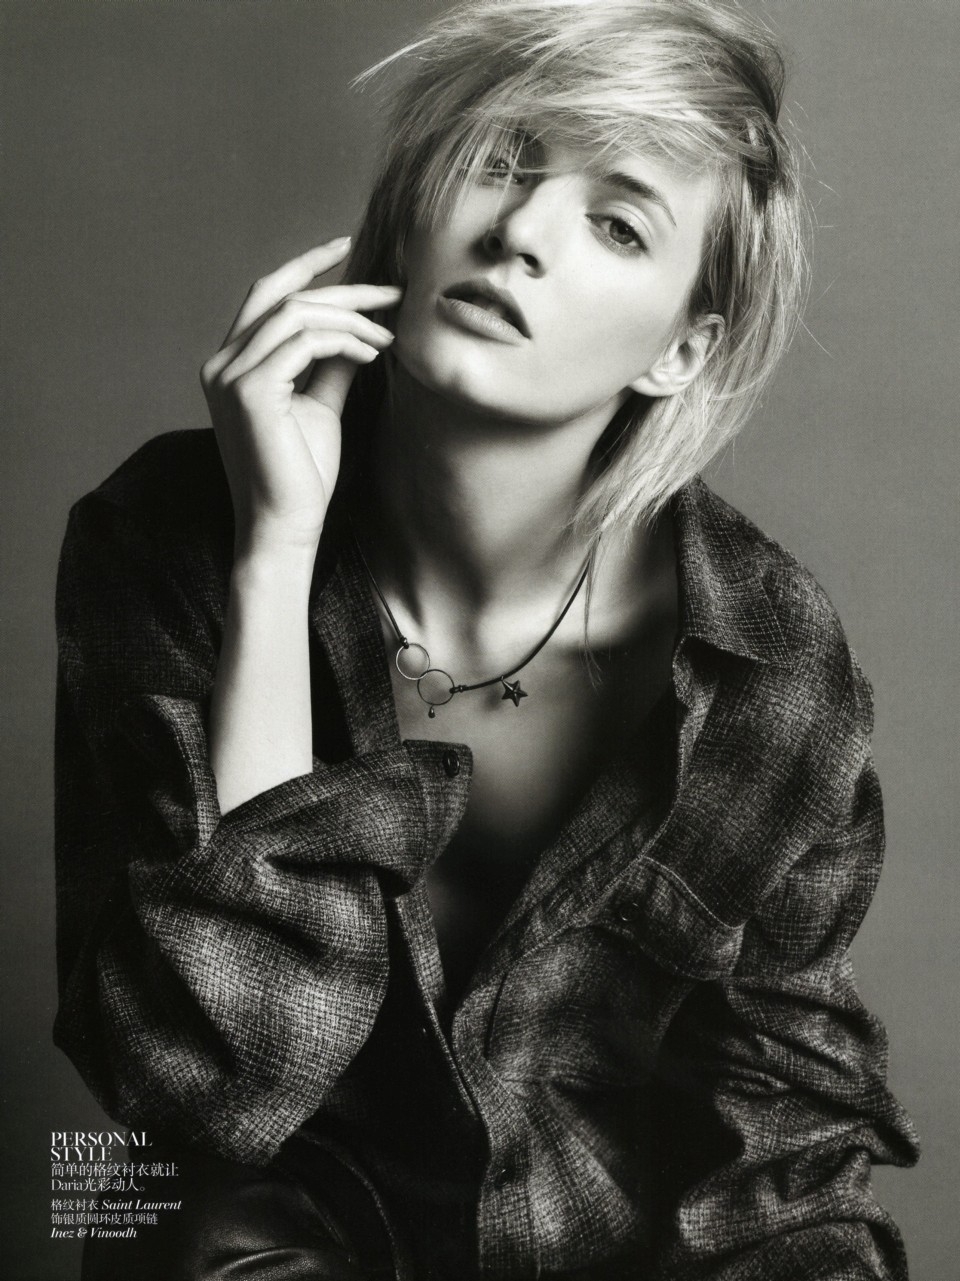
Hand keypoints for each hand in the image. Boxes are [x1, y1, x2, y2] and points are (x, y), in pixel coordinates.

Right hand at [201, 238, 401, 555]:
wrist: (286, 526)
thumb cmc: (302, 476)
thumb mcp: (321, 405)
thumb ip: (332, 363)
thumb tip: (361, 328)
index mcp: (231, 364)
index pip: (266, 295)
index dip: (305, 265)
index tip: (348, 246)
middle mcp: (221, 363)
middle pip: (282, 296)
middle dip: (343, 288)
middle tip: (393, 295)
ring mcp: (229, 375)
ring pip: (296, 314)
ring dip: (350, 318)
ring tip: (387, 338)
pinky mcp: (249, 391)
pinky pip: (303, 341)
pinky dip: (343, 341)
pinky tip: (371, 355)